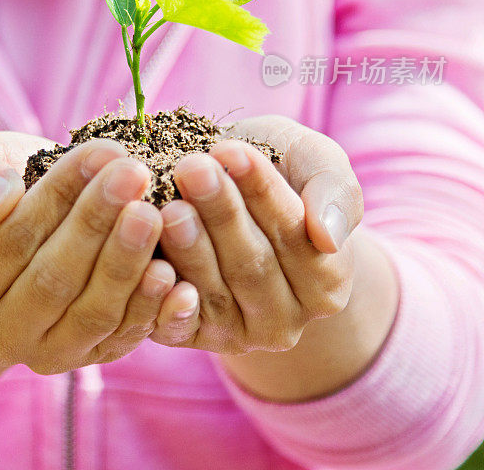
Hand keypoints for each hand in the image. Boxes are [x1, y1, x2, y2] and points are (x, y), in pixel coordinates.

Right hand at [0, 132, 177, 373]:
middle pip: (53, 280)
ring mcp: (45, 354)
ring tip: (155, 213)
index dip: (60, 195)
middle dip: (98, 223)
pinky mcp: (91, 357)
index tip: (102, 151)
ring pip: (92, 313)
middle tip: (136, 174)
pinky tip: (174, 272)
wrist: (22, 227)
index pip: (13, 238)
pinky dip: (151, 307)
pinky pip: (123, 336)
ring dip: (127, 263)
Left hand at [150, 115, 361, 353]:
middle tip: (191, 169)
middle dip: (220, 213)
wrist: (227, 186)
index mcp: (326, 283)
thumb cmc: (278, 169)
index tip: (233, 151)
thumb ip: (335, 194)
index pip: (294, 235)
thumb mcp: (315, 163)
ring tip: (169, 206)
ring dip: (189, 247)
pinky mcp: (189, 336)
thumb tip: (328, 238)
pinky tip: (152, 264)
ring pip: (212, 289)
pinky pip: (175, 323)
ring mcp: (236, 333)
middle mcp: (285, 320)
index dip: (262, 192)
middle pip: (251, 264)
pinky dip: (162, 297)